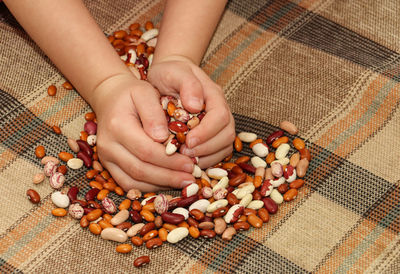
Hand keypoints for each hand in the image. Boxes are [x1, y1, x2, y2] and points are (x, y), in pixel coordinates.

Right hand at [90, 73, 195, 191]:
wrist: (109, 96)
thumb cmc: (132, 93)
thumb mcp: (145, 93)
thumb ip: (153, 113)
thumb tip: (162, 138)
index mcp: (117, 125)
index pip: (146, 150)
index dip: (170, 161)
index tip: (191, 164)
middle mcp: (108, 145)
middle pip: (140, 169)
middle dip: (168, 177)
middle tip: (191, 178)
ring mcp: (105, 157)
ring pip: (133, 181)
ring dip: (160, 185)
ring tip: (183, 183)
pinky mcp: (107, 165)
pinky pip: (127, 183)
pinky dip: (148, 187)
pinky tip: (167, 183)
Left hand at [148, 56, 234, 167]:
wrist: (168, 76)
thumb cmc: (169, 74)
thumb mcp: (173, 72)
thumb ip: (187, 84)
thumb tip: (195, 105)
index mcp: (214, 95)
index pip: (220, 116)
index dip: (207, 132)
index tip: (188, 141)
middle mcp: (221, 110)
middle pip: (227, 134)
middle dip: (207, 147)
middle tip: (184, 153)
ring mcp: (219, 124)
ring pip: (225, 145)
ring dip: (207, 156)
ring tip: (185, 159)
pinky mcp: (213, 135)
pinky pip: (218, 152)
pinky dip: (205, 160)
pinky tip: (189, 161)